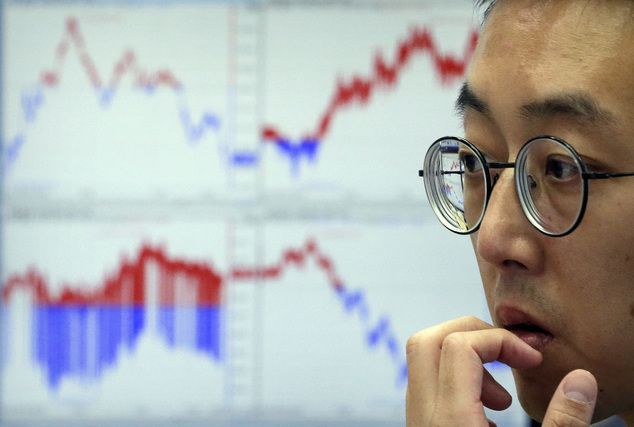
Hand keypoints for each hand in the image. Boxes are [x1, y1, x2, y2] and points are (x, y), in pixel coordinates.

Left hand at [406, 316, 596, 425]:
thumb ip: (562, 422)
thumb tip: (579, 381)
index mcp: (450, 421)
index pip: (458, 346)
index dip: (500, 340)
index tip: (530, 359)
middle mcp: (423, 417)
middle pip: (427, 341)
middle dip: (473, 335)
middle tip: (509, 356)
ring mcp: (416, 422)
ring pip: (423, 363)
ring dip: (465, 363)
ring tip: (502, 398)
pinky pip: (428, 387)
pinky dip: (457, 383)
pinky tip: (488, 415)